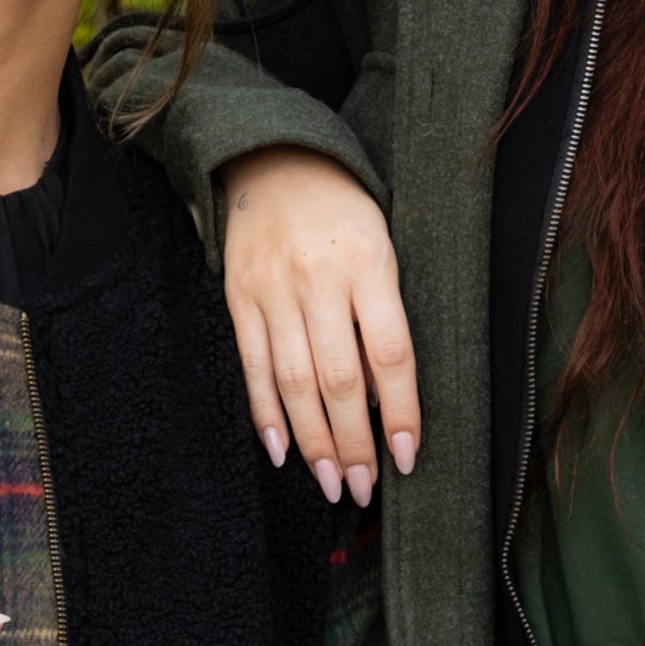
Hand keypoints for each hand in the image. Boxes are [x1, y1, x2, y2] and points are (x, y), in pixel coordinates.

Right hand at [221, 146, 417, 503]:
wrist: (274, 157)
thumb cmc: (344, 209)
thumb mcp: (384, 244)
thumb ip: (385, 314)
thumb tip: (382, 398)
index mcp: (369, 261)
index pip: (390, 352)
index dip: (401, 412)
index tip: (406, 457)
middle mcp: (318, 277)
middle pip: (338, 378)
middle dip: (353, 443)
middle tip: (365, 488)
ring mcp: (273, 288)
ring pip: (293, 381)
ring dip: (313, 441)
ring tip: (332, 483)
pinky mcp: (238, 297)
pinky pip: (252, 365)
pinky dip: (266, 414)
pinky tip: (282, 451)